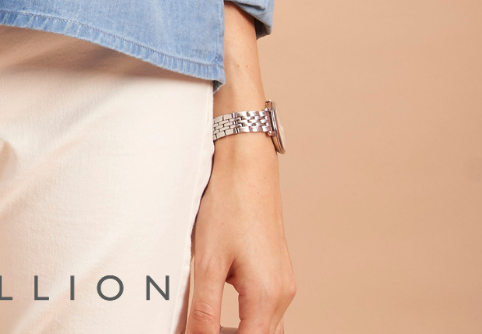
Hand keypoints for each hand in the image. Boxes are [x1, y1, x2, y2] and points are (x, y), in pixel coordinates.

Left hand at [185, 133, 295, 333]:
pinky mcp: (278, 272)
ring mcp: (284, 283)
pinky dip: (245, 319)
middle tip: (197, 330)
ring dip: (238, 333)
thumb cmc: (227, 206)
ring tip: (204, 325)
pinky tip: (218, 308)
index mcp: (267, 298)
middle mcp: (283, 295)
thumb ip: (203, 310)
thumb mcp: (207, 262)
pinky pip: (266, 310)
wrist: (247, 165)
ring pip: (265, 328)